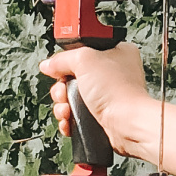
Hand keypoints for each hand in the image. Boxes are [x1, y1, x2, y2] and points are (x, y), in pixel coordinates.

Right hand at [37, 43, 150, 158]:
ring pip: (71, 97)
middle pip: (72, 76)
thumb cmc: (118, 91)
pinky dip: (69, 118)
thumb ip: (62, 59)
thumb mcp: (84, 59)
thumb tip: (48, 64)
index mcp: (115, 52)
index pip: (81, 51)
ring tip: (67, 108)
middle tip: (65, 91)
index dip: (67, 61)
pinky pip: (76, 114)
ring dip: (63, 104)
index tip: (61, 68)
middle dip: (62, 88)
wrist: (127, 124)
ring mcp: (107, 95)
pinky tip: (69, 119)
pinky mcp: (101, 114)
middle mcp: (112, 73)